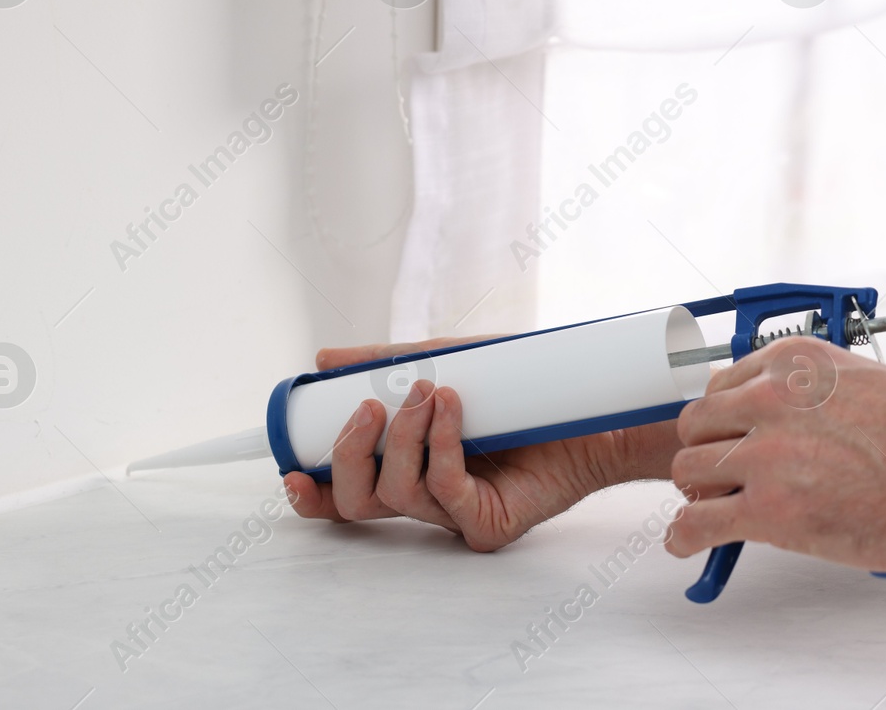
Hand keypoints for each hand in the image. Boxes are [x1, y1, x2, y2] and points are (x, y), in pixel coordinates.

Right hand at [284, 337, 680, 550]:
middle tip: (366, 408)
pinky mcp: (488, 524)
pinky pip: (445, 492)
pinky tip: (453, 408)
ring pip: (397, 495)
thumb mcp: (447, 361)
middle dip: (349, 455)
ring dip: (402, 438)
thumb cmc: (523, 386)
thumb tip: (324, 360)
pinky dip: (441, 445)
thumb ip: (388, 363)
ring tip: (428, 391)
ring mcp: (455, 515)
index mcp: (407, 467)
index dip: (312, 489)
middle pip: (356, 503)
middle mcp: (426, 498)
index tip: (293, 468)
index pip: (345, 492)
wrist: (592, 406)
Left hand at [667, 338, 885, 571]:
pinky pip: (698, 522)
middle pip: (696, 425)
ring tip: (712, 511)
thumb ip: (813, 392)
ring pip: (690, 471)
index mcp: (794, 362)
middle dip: (705, 453)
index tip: (725, 438)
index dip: (722, 420)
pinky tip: (688, 544)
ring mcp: (768, 455)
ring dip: (698, 494)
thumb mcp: (865, 380)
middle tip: (720, 477)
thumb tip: (786, 415)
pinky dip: (685, 536)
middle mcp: (771, 399)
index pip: (721, 385)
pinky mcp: (772, 511)